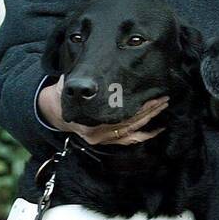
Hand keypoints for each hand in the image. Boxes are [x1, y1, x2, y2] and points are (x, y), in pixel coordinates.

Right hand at [38, 76, 169, 145]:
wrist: (55, 112)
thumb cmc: (64, 96)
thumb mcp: (66, 86)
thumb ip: (77, 83)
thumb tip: (89, 77)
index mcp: (90, 122)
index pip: (120, 115)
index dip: (138, 106)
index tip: (151, 95)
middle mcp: (98, 134)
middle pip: (130, 122)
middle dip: (149, 110)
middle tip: (163, 98)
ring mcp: (104, 140)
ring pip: (133, 131)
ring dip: (150, 119)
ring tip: (162, 106)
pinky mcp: (109, 142)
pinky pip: (131, 140)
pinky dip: (145, 135)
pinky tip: (158, 128)